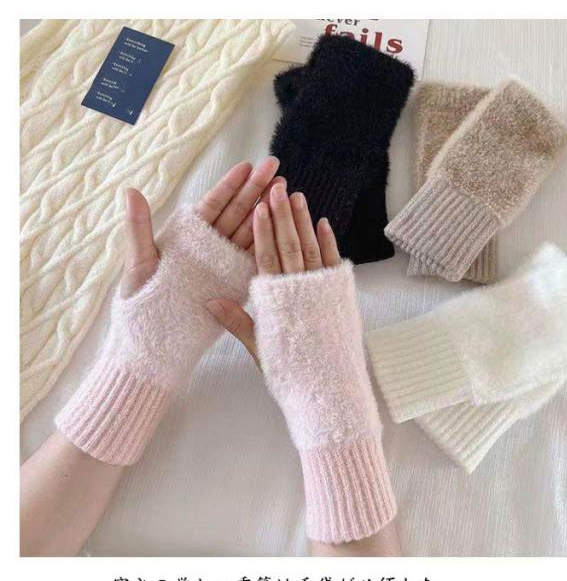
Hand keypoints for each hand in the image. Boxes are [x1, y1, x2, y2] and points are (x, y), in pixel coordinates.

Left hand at [121, 157, 280, 297]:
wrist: (153, 338)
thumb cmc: (140, 301)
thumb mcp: (140, 260)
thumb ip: (139, 226)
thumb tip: (130, 190)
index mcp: (187, 235)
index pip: (213, 203)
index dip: (230, 185)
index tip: (247, 165)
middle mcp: (208, 246)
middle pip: (236, 212)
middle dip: (256, 189)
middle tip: (274, 166)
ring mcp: (222, 263)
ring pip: (249, 231)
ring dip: (267, 211)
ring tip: (284, 190)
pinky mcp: (233, 282)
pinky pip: (252, 259)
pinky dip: (267, 243)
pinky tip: (282, 226)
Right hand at [207, 180, 340, 362]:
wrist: (327, 392)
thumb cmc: (289, 373)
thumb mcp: (259, 347)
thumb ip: (237, 320)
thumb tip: (210, 299)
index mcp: (276, 302)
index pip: (265, 258)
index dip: (262, 232)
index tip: (258, 207)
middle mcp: (300, 291)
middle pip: (288, 246)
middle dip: (282, 216)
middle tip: (276, 188)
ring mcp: (323, 291)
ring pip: (310, 250)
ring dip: (304, 222)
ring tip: (297, 197)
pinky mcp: (342, 297)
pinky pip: (333, 263)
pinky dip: (329, 242)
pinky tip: (323, 223)